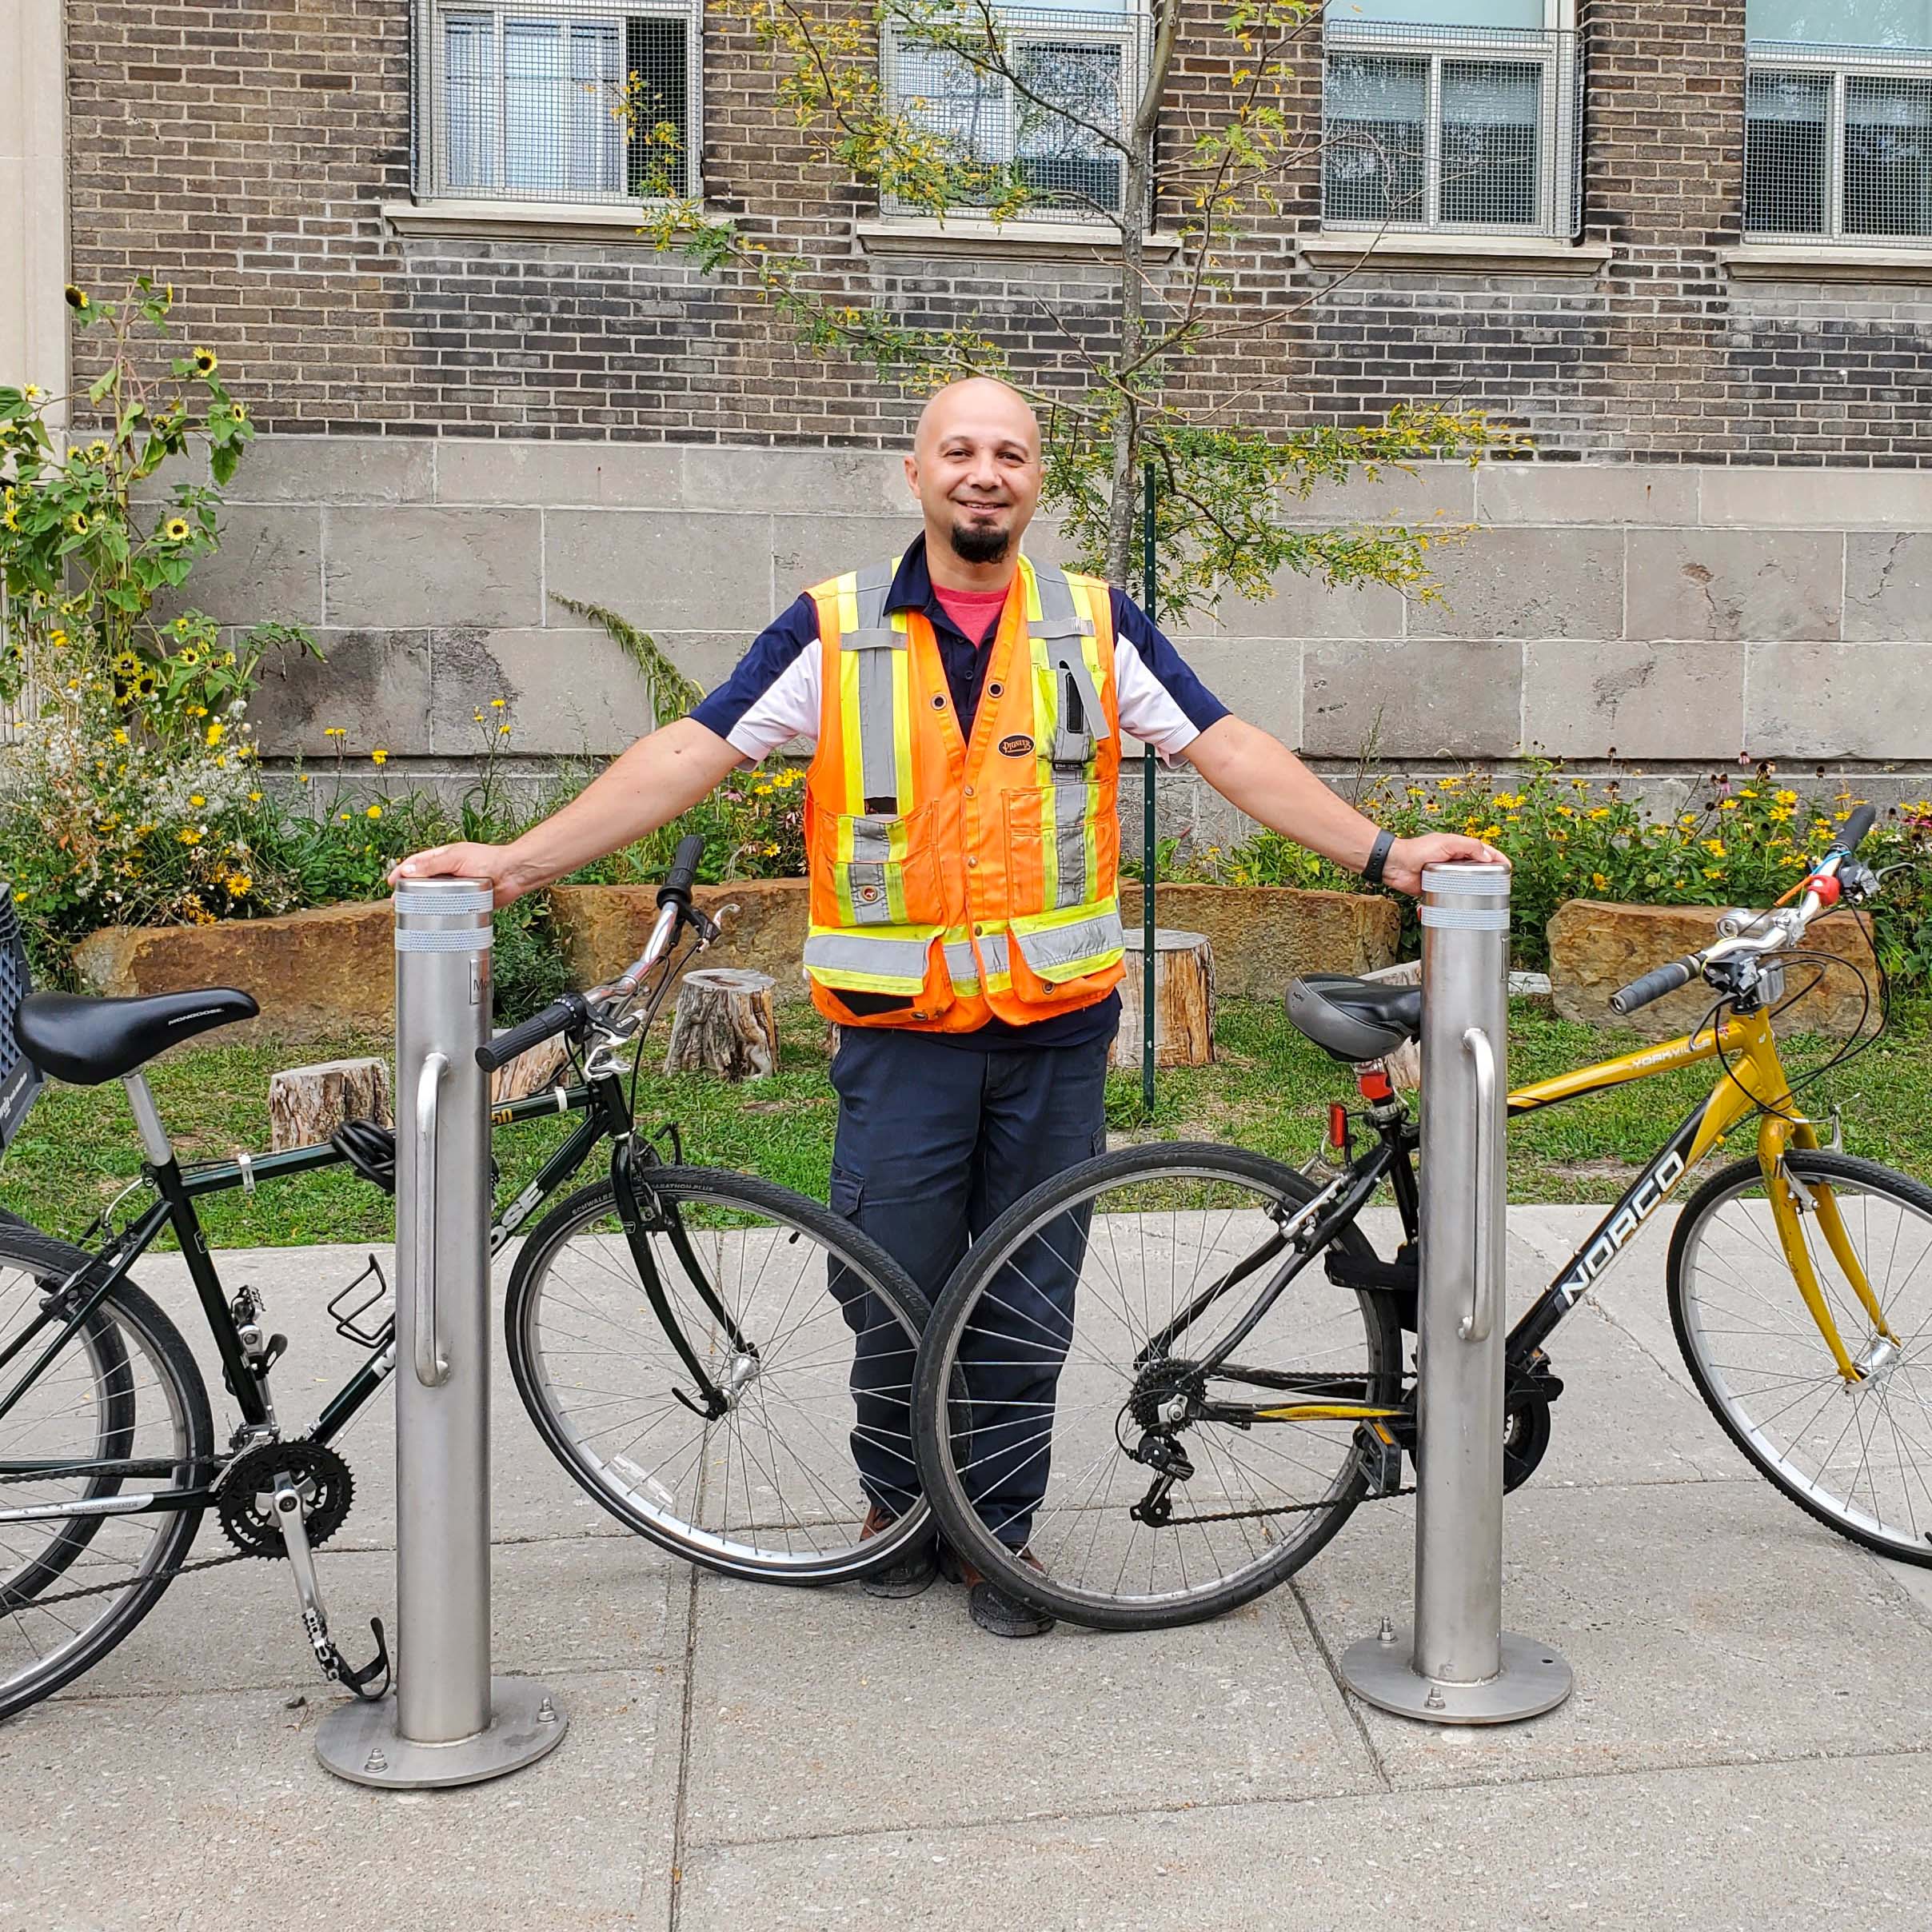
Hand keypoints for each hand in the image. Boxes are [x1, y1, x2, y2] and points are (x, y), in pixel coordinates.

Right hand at [387, 841, 530, 907]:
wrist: (513, 875)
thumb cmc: (490, 860)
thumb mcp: (457, 858)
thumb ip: (433, 865)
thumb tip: (408, 870)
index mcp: (445, 858)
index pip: (417, 864)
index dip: (402, 872)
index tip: (391, 881)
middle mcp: (450, 873)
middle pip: (423, 882)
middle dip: (409, 891)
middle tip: (397, 902)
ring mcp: (458, 888)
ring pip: (435, 897)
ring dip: (423, 904)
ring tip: (410, 913)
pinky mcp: (467, 902)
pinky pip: (450, 909)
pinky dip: (441, 914)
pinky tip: (433, 921)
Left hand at [1381, 833, 1507, 897]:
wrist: (1395, 865)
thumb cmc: (1415, 850)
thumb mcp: (1446, 842)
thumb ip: (1468, 846)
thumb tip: (1487, 856)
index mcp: (1458, 849)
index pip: (1483, 853)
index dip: (1497, 859)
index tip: (1508, 868)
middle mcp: (1453, 863)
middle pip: (1476, 871)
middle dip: (1488, 878)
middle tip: (1499, 887)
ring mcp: (1445, 877)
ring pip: (1464, 886)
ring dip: (1472, 893)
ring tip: (1484, 901)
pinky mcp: (1436, 889)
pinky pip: (1448, 898)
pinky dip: (1453, 904)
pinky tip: (1461, 909)